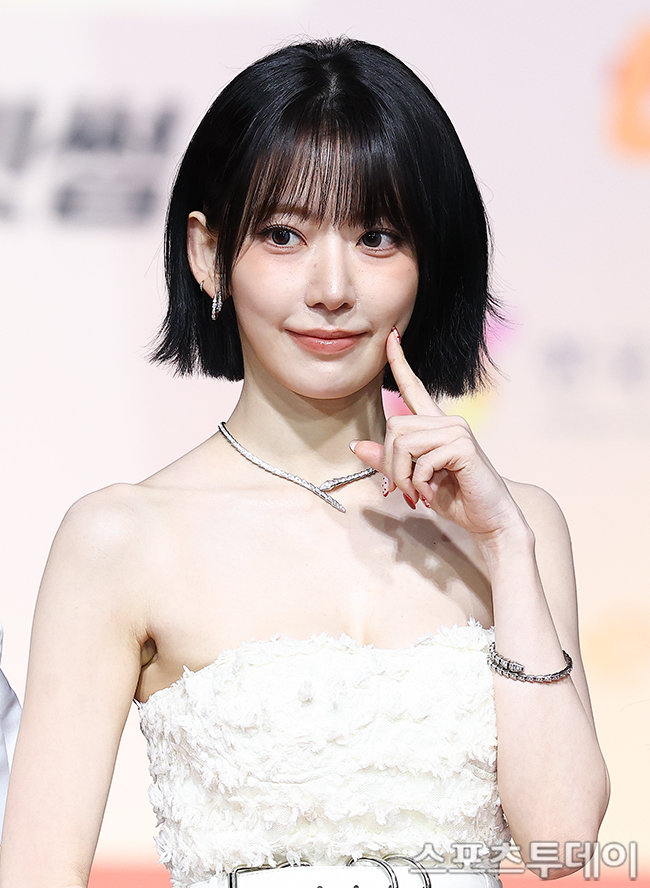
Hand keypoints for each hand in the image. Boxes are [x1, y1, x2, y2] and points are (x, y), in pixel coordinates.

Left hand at [352, 328, 526, 544]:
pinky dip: (420, 482)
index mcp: (435, 425)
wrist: (490, 519)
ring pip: (404, 442)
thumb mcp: (414, 479)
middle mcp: (447, 421)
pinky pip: (421, 460)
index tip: (391, 336)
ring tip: (419, 492)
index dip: (400, 362)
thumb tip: (357, 446)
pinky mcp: (463, 446)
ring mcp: (457, 431)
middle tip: (405, 489)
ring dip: (403, 476)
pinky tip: (433, 492)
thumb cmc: (455, 497)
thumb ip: (389, 462)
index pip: (414, 387)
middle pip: (394, 426)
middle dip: (391, 463)